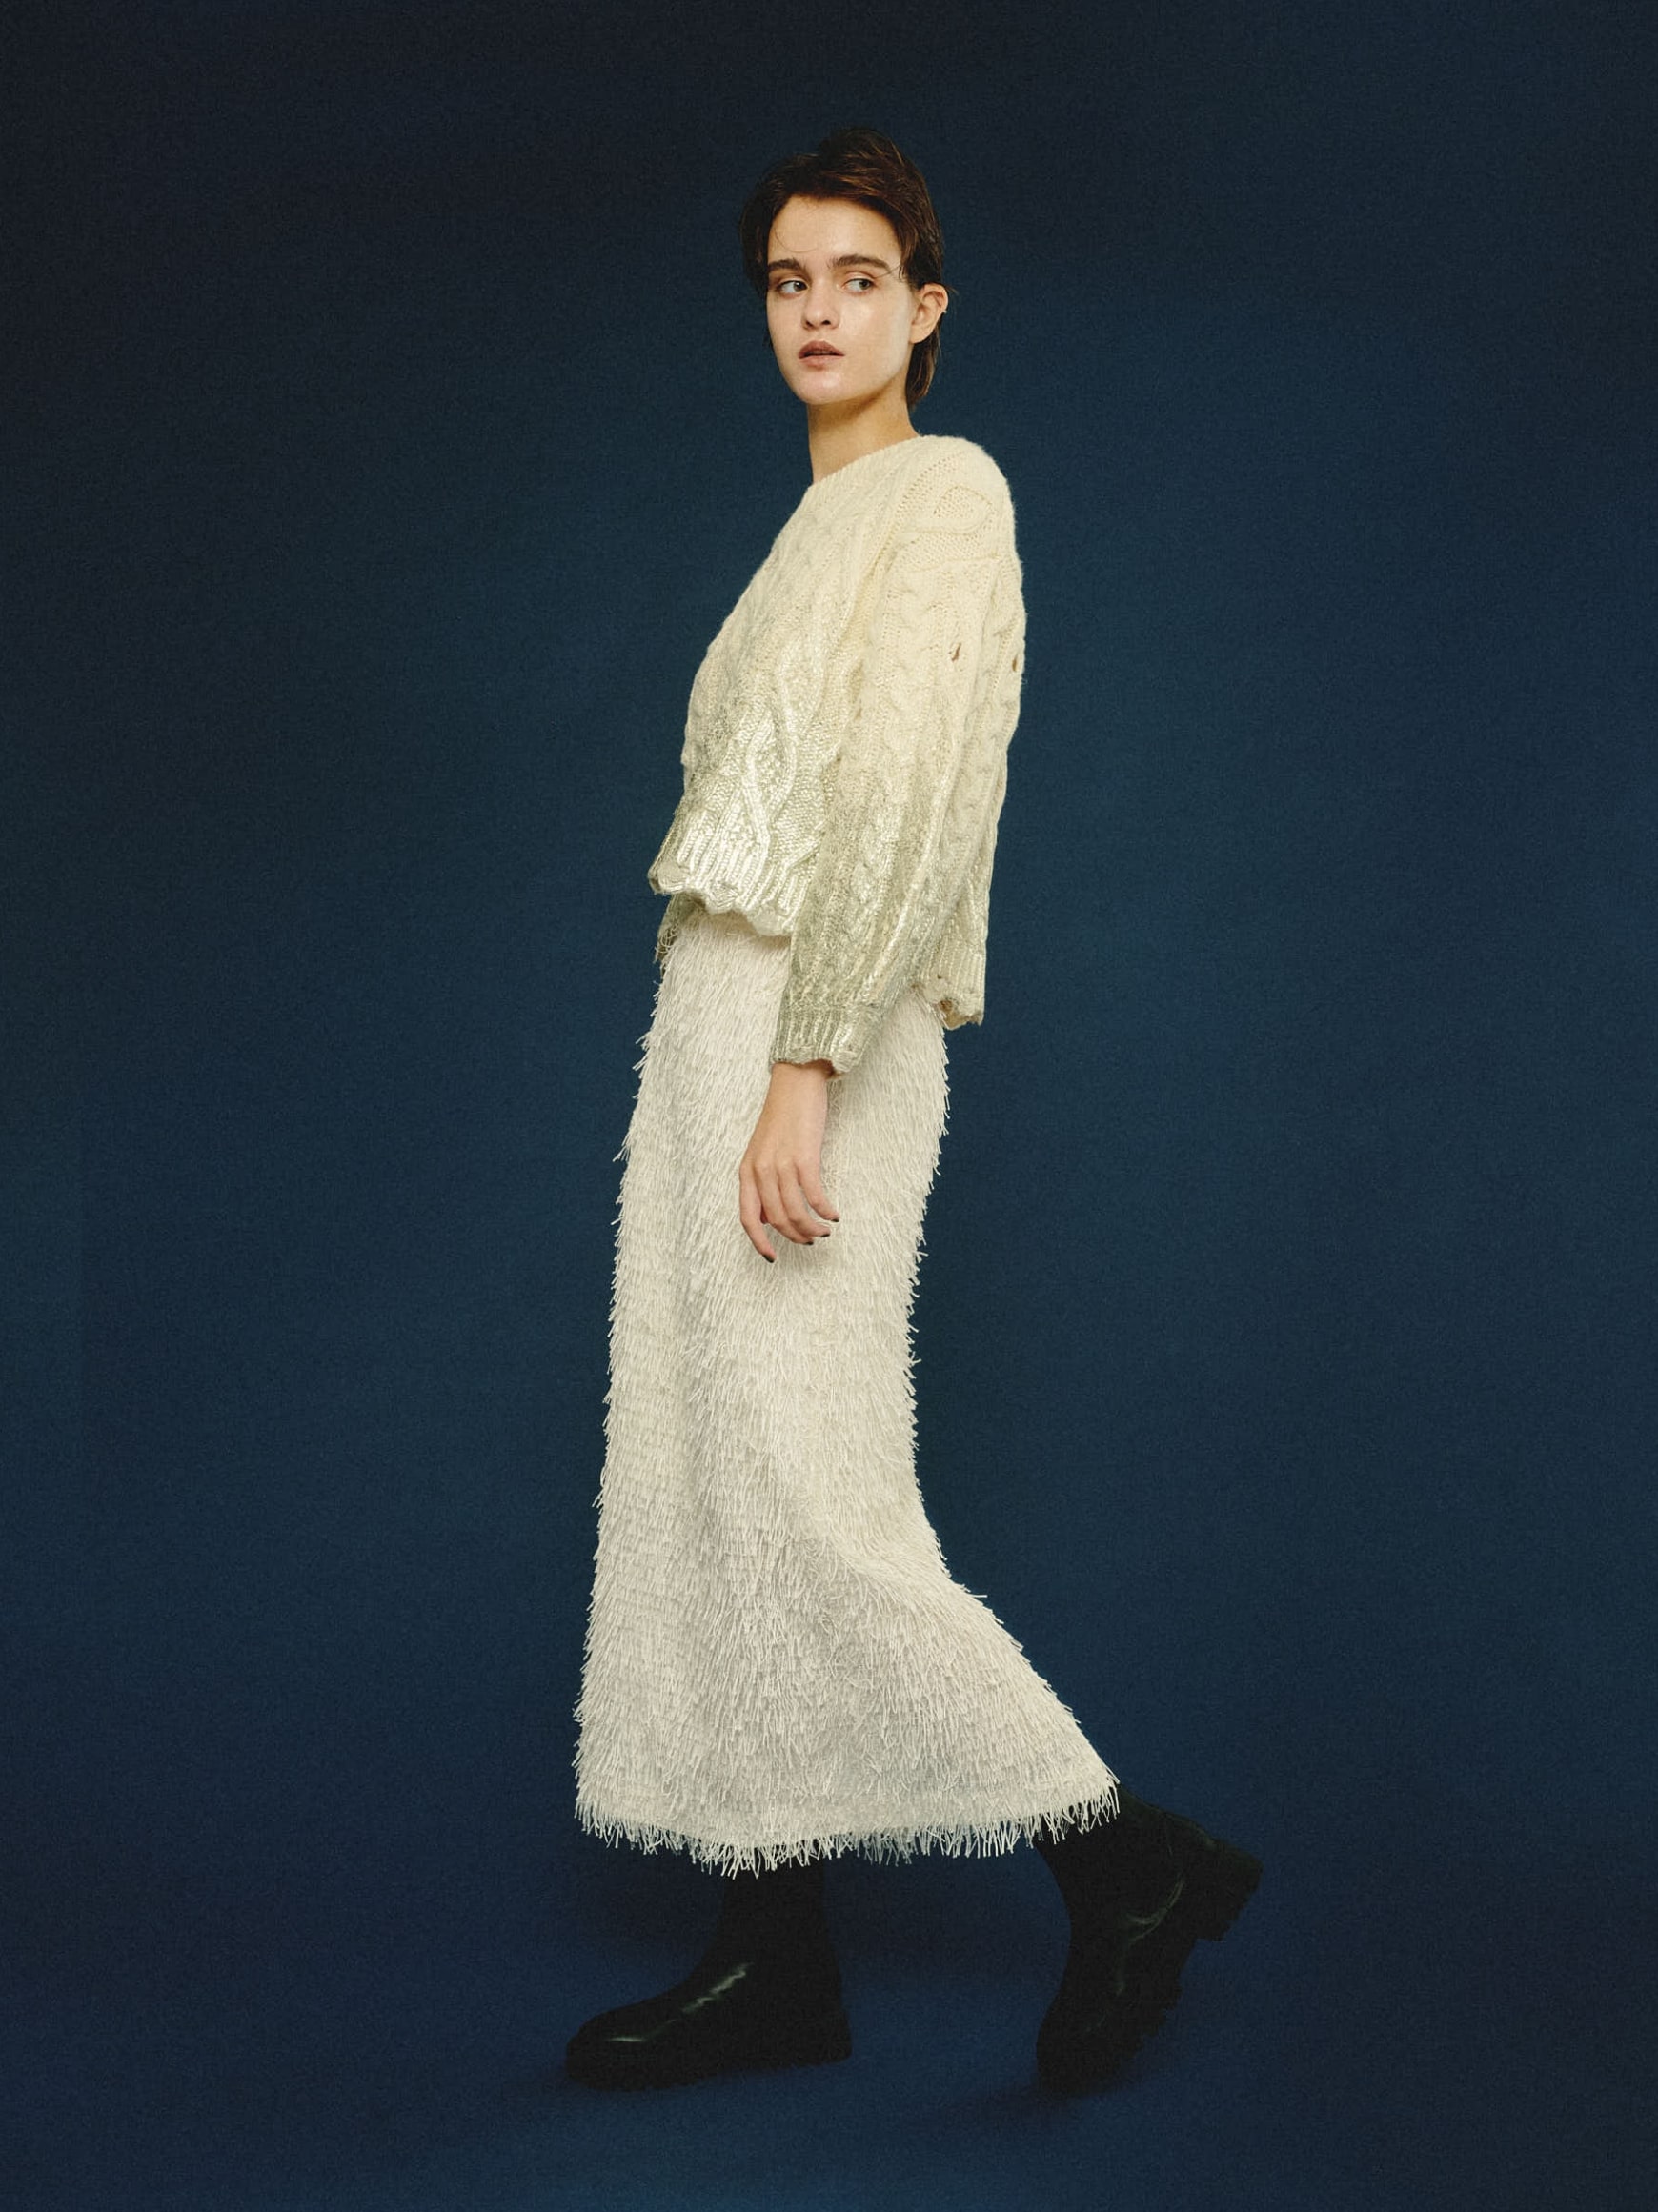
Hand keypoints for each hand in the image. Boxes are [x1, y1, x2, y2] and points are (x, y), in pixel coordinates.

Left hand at [739, 1060, 841, 1259]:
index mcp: (747, 1171)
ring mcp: (781, 1164)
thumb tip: (765, 1218)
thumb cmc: (782, 1117)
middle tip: (810, 1240)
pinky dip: (825, 1210)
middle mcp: (760, 1170)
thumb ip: (759, 1183)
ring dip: (812, 1228)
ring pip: (795, 1212)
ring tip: (824, 1231)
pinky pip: (815, 1196)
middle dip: (795, 1236)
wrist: (795, 1083)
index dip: (759, 1243)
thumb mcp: (761, 1152)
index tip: (772, 1257)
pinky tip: (834, 1214)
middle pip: (776, 1220)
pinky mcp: (804, 1158)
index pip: (747, 1218)